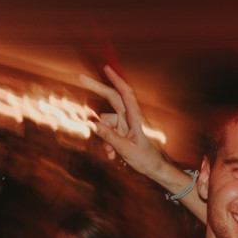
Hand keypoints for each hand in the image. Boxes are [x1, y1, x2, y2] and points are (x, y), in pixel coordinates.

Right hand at [91, 66, 173, 182]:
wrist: (157, 169)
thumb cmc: (147, 159)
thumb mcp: (126, 149)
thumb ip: (109, 137)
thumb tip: (92, 125)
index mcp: (136, 118)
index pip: (125, 94)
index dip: (115, 80)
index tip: (106, 68)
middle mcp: (131, 117)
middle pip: (112, 98)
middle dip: (97, 89)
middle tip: (81, 77)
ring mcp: (127, 124)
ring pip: (107, 121)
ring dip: (105, 137)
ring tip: (111, 154)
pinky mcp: (125, 131)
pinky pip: (110, 131)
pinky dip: (108, 142)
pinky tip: (113, 156)